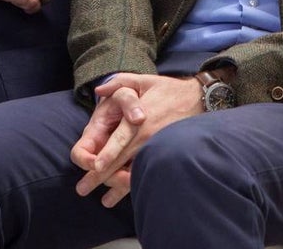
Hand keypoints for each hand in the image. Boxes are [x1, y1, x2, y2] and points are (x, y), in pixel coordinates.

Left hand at [71, 73, 203, 206]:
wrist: (200, 99)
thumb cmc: (169, 90)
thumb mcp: (145, 80)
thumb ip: (120, 82)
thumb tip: (99, 90)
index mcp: (140, 120)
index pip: (121, 139)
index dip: (109, 154)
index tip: (95, 167)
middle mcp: (148, 137)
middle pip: (122, 160)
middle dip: (101, 176)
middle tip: (82, 189)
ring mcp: (157, 147)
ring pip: (135, 170)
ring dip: (119, 187)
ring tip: (105, 201)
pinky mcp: (164, 153)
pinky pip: (149, 169)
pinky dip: (137, 183)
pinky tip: (127, 194)